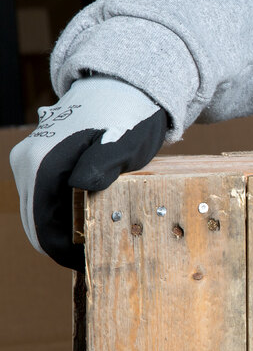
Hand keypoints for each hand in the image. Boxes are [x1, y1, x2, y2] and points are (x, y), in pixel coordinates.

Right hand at [10, 77, 166, 271]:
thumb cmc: (127, 117)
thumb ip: (102, 165)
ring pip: (40, 211)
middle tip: (95, 257)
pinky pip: (45, 196)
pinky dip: (62, 213)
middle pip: (35, 222)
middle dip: (62, 244)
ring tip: (95, 238)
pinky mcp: (39, 159)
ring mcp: (30, 159)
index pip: (41, 226)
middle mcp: (26, 161)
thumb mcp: (123, 143)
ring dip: (62, 229)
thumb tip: (79, 187)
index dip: (62, 252)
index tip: (89, 263)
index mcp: (42, 162)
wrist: (120, 87)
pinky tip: (87, 217)